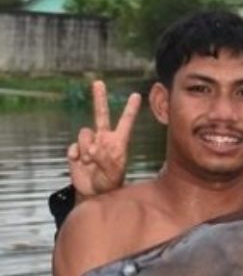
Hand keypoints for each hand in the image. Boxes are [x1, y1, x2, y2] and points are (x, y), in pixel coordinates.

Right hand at [67, 80, 139, 196]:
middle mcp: (103, 138)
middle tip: (98, 82)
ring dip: (86, 149)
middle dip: (99, 98)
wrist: (93, 192)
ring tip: (91, 162)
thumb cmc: (109, 182)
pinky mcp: (75, 150)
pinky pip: (73, 147)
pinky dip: (75, 155)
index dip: (130, 109)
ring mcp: (88, 142)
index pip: (125, 122)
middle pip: (100, 114)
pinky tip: (80, 163)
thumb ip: (105, 158)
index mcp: (118, 142)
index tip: (136, 95)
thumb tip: (92, 148)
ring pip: (84, 133)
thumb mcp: (113, 172)